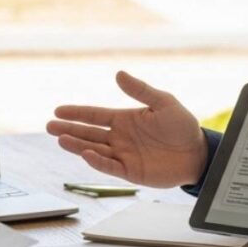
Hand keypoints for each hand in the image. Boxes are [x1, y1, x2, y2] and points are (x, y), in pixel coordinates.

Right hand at [46, 71, 207, 187]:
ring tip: (61, 140)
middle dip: (69, 129)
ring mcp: (124, 155)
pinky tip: (86, 155)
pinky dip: (97, 162)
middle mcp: (120, 137)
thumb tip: (119, 74)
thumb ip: (140, 90)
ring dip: (77, 145)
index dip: (77, 113)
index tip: (58, 111)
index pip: (95, 115)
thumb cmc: (182, 126)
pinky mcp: (131, 172)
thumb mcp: (164, 102)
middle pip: (88, 133)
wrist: (198, 153)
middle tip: (50, 126)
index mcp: (125, 119)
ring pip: (94, 150)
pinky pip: (110, 167)